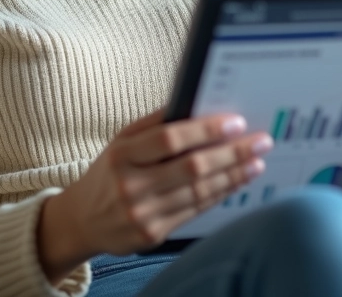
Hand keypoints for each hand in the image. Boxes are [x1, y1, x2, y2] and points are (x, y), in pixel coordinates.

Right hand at [36, 109, 272, 283]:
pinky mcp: (153, 235)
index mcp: (122, 155)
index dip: (205, 130)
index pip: (169, 139)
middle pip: (191, 168)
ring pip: (199, 192)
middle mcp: (130, 186)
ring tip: (256, 162)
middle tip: (260, 141)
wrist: (82, 220)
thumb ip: (154, 124)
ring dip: (233, 175)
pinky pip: (195, 211)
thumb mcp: (121, 141)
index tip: (234, 122)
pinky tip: (236, 182)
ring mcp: (142, 214)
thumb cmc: (108, 172)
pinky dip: (219, 194)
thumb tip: (194, 105)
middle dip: (231, 153)